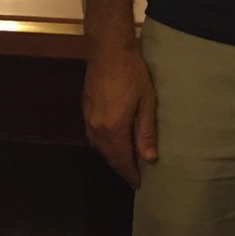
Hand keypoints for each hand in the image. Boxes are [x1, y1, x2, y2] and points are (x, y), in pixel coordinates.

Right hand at [83, 48, 157, 187]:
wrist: (108, 50)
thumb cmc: (133, 73)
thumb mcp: (146, 101)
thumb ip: (146, 131)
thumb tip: (149, 158)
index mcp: (112, 129)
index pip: (121, 160)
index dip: (131, 174)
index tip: (139, 185)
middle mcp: (96, 129)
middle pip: (109, 156)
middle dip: (122, 167)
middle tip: (136, 175)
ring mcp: (88, 120)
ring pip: (101, 147)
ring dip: (114, 156)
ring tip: (129, 161)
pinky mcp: (86, 110)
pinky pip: (96, 136)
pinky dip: (106, 144)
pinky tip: (116, 141)